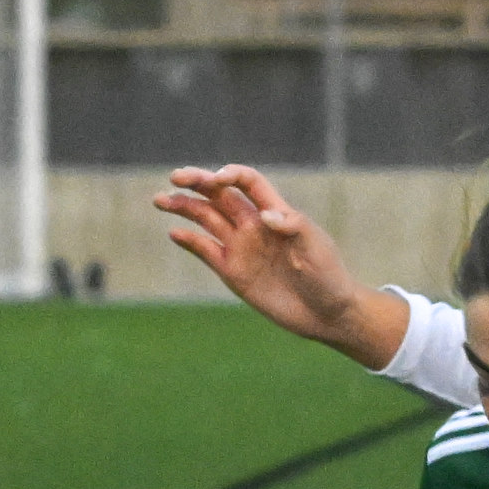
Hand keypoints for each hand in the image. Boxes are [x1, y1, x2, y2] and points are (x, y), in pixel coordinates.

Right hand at [153, 164, 375, 349]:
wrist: (327, 314)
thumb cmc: (329, 276)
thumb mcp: (316, 249)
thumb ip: (294, 226)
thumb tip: (267, 216)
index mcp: (276, 212)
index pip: (248, 182)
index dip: (231, 175)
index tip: (218, 179)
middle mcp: (254, 225)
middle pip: (220, 195)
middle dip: (197, 182)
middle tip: (176, 177)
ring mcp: (241, 247)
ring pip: (207, 218)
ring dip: (184, 207)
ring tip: (160, 200)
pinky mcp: (233, 272)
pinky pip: (206, 251)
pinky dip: (189, 241)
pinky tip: (174, 232)